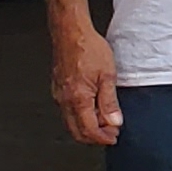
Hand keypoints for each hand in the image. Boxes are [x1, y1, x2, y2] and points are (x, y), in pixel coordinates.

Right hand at [51, 26, 123, 146]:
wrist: (70, 32)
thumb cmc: (88, 47)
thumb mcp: (107, 75)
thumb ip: (110, 102)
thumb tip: (114, 121)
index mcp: (78, 98)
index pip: (90, 130)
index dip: (103, 138)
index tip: (113, 137)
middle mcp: (65, 100)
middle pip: (77, 132)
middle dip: (94, 137)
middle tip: (110, 132)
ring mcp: (59, 95)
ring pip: (70, 123)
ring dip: (86, 128)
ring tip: (103, 121)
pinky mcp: (57, 89)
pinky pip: (66, 112)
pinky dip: (79, 117)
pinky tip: (91, 109)